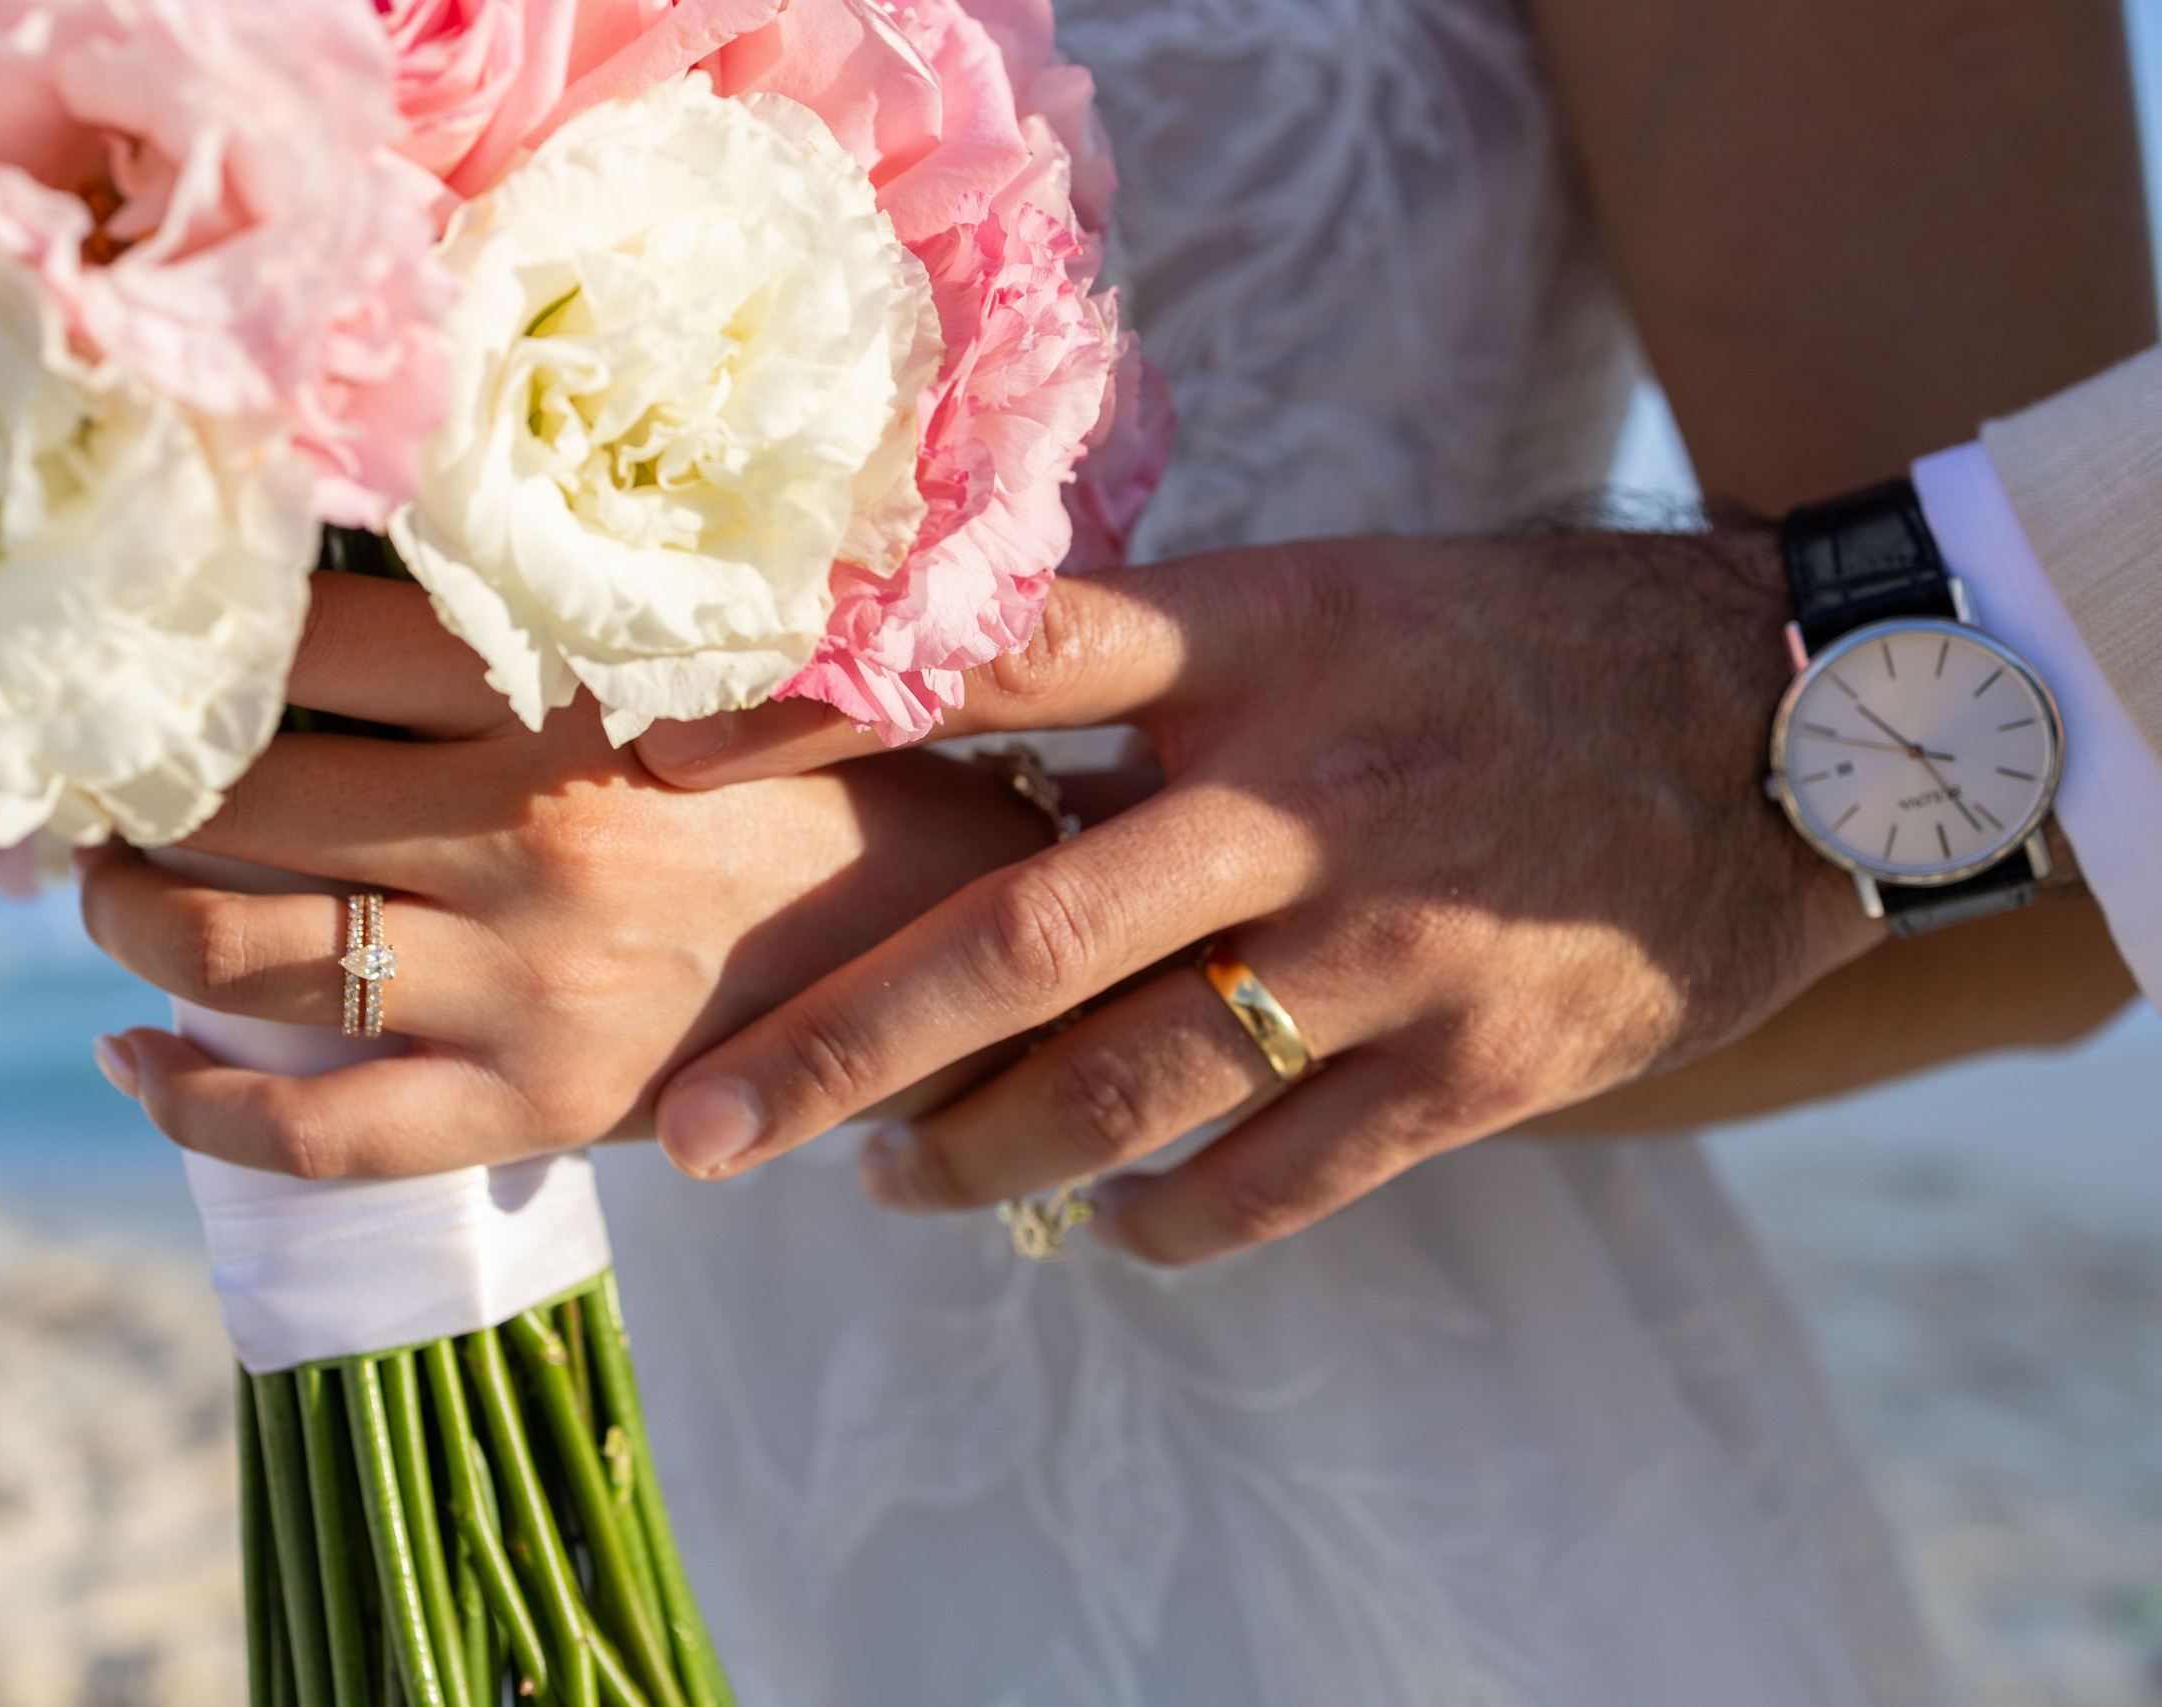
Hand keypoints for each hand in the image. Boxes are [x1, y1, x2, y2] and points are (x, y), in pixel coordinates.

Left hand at [78, 572, 1066, 1177]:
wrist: (965, 951)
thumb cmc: (831, 785)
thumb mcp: (709, 666)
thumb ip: (541, 638)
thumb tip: (334, 607)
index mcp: (571, 699)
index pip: (309, 639)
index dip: (188, 635)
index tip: (130, 633)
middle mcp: (528, 836)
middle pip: (237, 792)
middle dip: (124, 780)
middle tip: (87, 764)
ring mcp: (524, 987)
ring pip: (237, 950)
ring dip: (126, 914)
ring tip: (102, 887)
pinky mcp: (534, 1110)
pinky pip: (309, 1129)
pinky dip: (187, 1101)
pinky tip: (129, 1059)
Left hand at [631, 530, 1884, 1264]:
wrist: (1796, 728)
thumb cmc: (1521, 652)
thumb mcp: (1342, 604)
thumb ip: (1170, 688)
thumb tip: (972, 770)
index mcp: (1261, 643)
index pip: (999, 660)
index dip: (818, 703)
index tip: (659, 761)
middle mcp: (1305, 789)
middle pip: (1021, 934)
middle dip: (843, 1047)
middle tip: (706, 1133)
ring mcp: (1394, 938)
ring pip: (1133, 1085)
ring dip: (988, 1156)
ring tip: (892, 1191)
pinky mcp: (1481, 1064)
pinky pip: (1283, 1179)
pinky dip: (1176, 1220)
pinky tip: (1114, 1232)